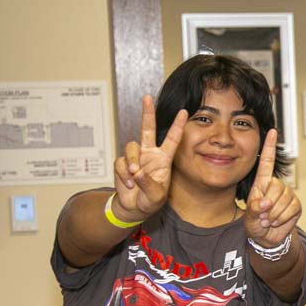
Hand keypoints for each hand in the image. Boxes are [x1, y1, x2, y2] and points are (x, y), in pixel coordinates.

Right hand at [113, 95, 184, 220]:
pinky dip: (123, 174)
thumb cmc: (150, 200)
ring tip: (133, 175)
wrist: (134, 208)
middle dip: (147, 113)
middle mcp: (149, 154)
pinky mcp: (122, 164)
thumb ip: (147, 183)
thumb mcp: (156, 195)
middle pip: (147, 129)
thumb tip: (136, 171)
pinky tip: (128, 183)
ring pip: (131, 147)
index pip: (172, 139)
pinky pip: (120, 163)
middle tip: (147, 98)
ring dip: (131, 161)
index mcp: (163, 158)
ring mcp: (135, 158)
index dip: (178, 125)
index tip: (184, 111)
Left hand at [244, 129, 300, 249]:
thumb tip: (266, 203)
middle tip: (263, 216)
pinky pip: (292, 208)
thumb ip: (254, 209)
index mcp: (262, 183)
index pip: (266, 162)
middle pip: (276, 188)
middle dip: (268, 206)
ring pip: (284, 200)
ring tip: (269, 219)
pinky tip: (278, 221)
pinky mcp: (296, 204)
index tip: (272, 131)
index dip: (270, 147)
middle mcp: (276, 185)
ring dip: (274, 215)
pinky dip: (283, 218)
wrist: (267, 238)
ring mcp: (287, 194)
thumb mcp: (249, 217)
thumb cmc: (256, 223)